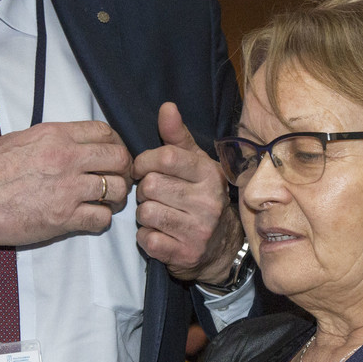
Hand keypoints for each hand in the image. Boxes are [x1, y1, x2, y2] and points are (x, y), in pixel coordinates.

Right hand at [0, 121, 132, 254]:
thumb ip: (52, 138)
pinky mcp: (63, 218)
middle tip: (117, 180)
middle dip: (123, 170)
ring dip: (115, 197)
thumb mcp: (20, 139)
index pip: (105, 132)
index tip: (113, 156)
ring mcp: (67, 189)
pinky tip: (89, 218)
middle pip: (119, 158)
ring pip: (116, 189)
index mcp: (56, 135)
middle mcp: (66, 158)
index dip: (116, 144)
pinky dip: (101, 220)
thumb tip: (73, 141)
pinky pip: (101, 219)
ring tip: (105, 202)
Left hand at [133, 102, 242, 283]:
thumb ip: (177, 136)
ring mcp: (198, 230)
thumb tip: (167, 107)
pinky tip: (159, 233)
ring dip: (144, 213)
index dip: (144, 162)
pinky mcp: (184, 254)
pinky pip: (146, 239)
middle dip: (144, 191)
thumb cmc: (200, 196)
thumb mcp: (195, 164)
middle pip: (150, 186)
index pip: (166, 158)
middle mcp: (208, 202)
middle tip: (155, 196)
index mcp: (209, 174)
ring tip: (158, 213)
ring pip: (145, 212)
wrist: (220, 247)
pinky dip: (146, 236)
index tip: (142, 168)